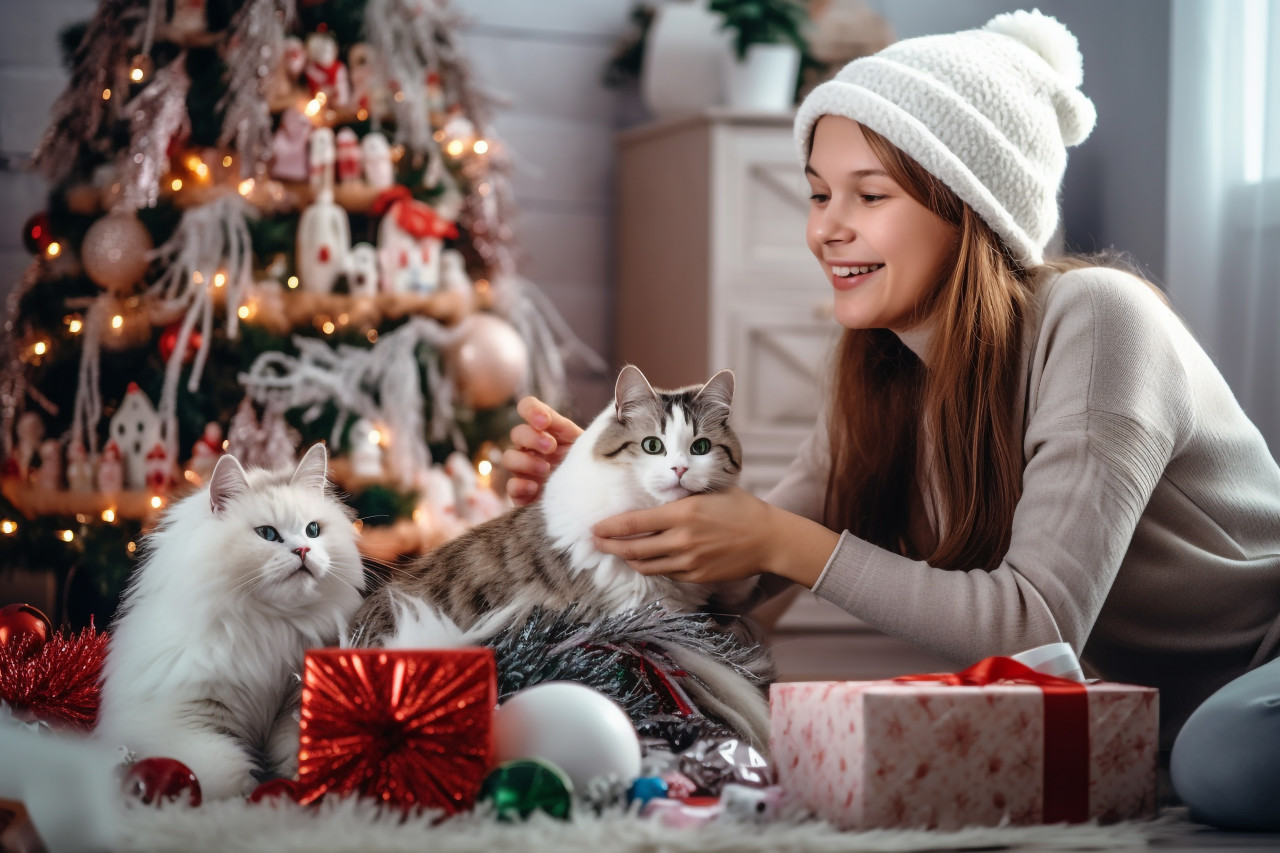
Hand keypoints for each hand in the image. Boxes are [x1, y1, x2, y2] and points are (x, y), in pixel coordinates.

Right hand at [502, 396, 582, 505]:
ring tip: (545, 469)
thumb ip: (590, 431)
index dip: (531, 410)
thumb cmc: (591, 467)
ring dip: (525, 461)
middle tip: (550, 447)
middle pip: (518, 433)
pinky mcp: (521, 492)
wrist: (591, 499)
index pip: (528, 408)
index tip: (544, 421)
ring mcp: (524, 470)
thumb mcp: (592, 446)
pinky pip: (510, 485)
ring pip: (510, 457)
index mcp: (547, 429)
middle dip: (532, 437)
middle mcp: (531, 447)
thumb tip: (611, 416)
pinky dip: (519, 485)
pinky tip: (534, 488)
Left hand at [591, 487, 777, 584]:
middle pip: (632, 549)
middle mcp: (681, 540)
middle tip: (596, 543)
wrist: (769, 539)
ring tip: (618, 552)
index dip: (609, 527)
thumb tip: (653, 499)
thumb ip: (680, 497)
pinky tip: (646, 560)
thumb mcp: (709, 492)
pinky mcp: (696, 576)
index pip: (634, 523)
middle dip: (609, 546)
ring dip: (627, 559)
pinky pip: (666, 573)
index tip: (595, 528)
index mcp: (682, 513)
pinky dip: (651, 567)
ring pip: (646, 565)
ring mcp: (689, 562)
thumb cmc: (741, 508)